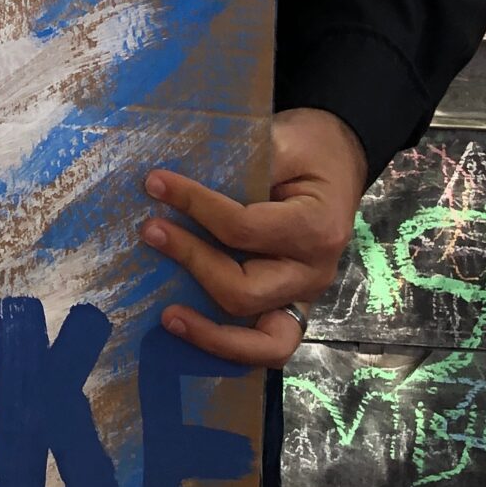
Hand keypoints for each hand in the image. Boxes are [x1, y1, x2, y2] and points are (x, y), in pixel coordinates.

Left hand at [139, 107, 368, 368]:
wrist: (336, 164)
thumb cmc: (305, 151)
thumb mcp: (282, 140)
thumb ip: (240, 162)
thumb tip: (173, 179)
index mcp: (316, 228)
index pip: (244, 229)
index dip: (194, 205)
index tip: (154, 183)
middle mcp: (314, 273)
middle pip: (245, 289)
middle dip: (192, 260)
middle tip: (149, 230)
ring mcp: (304, 298)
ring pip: (264, 342)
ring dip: (211, 333)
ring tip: (167, 316)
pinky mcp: (290, 309)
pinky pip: (265, 346)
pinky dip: (228, 346)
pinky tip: (188, 330)